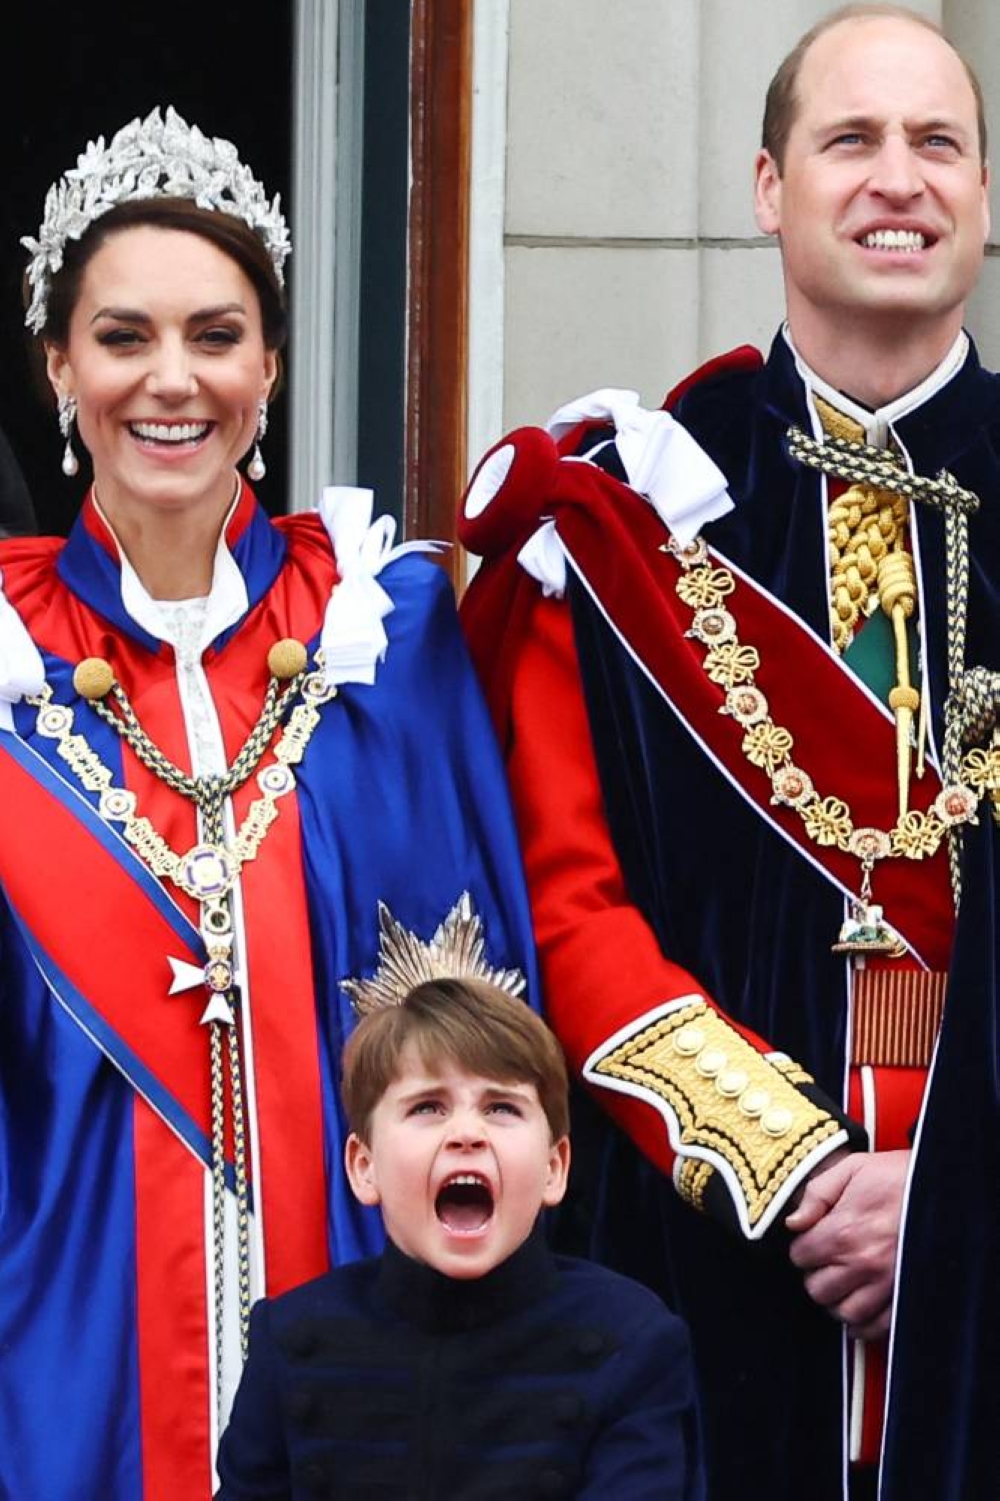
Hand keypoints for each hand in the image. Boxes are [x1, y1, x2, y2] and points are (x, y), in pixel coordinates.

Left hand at [785, 1149, 909, 1340]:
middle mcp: (863, 1262)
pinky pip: (878, 1326)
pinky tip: (860, 1309)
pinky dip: (865, 1325)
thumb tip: (794, 1221)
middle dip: (816, 1276)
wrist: (943, 1186)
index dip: (802, 1248)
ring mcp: (887, 1283)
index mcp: (843, 1230)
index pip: (801, 1257)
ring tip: (842, 1284)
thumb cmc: (898, 1177)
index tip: (811, 1242)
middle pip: (818, 1289)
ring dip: (838, 1300)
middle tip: (826, 1263)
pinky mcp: (906, 1294)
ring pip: (845, 1313)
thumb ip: (816, 1194)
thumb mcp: (852, 1168)